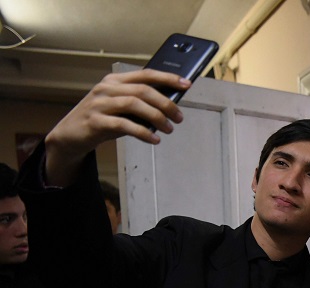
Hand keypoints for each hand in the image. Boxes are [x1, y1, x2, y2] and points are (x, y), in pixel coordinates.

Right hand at [44, 70, 189, 185]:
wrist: (70, 135)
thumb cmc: (102, 120)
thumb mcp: (121, 107)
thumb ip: (140, 104)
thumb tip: (170, 107)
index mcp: (115, 81)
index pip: (145, 74)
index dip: (167, 78)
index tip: (186, 84)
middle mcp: (106, 88)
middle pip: (143, 90)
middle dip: (166, 103)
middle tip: (179, 118)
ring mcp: (99, 104)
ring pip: (134, 104)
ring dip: (156, 117)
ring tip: (168, 129)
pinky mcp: (95, 121)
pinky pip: (124, 125)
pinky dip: (142, 132)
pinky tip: (153, 140)